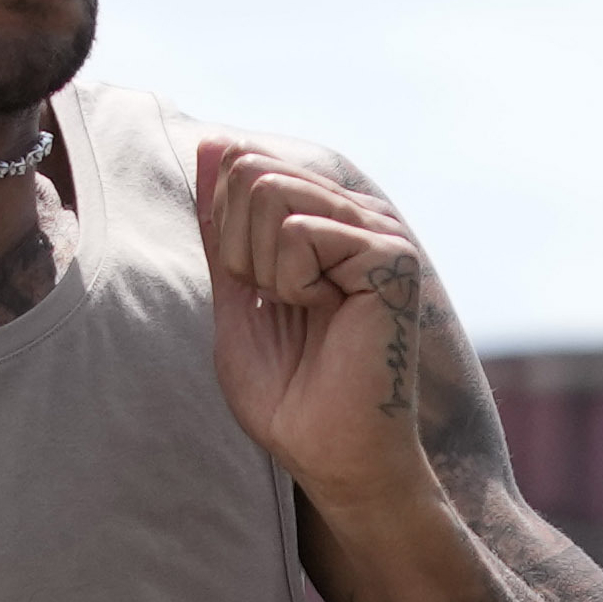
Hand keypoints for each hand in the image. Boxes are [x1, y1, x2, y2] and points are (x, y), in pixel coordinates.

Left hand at [189, 134, 454, 522]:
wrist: (333, 457)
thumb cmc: (291, 396)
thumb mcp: (237, 295)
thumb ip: (224, 223)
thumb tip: (212, 144)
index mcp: (325, 221)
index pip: (243, 163)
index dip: (224, 228)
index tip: (257, 291)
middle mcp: (357, 216)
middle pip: (250, 169)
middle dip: (237, 245)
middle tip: (277, 304)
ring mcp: (378, 232)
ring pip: (268, 190)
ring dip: (261, 264)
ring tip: (300, 308)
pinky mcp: (390, 256)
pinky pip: (297, 231)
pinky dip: (291, 281)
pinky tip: (325, 314)